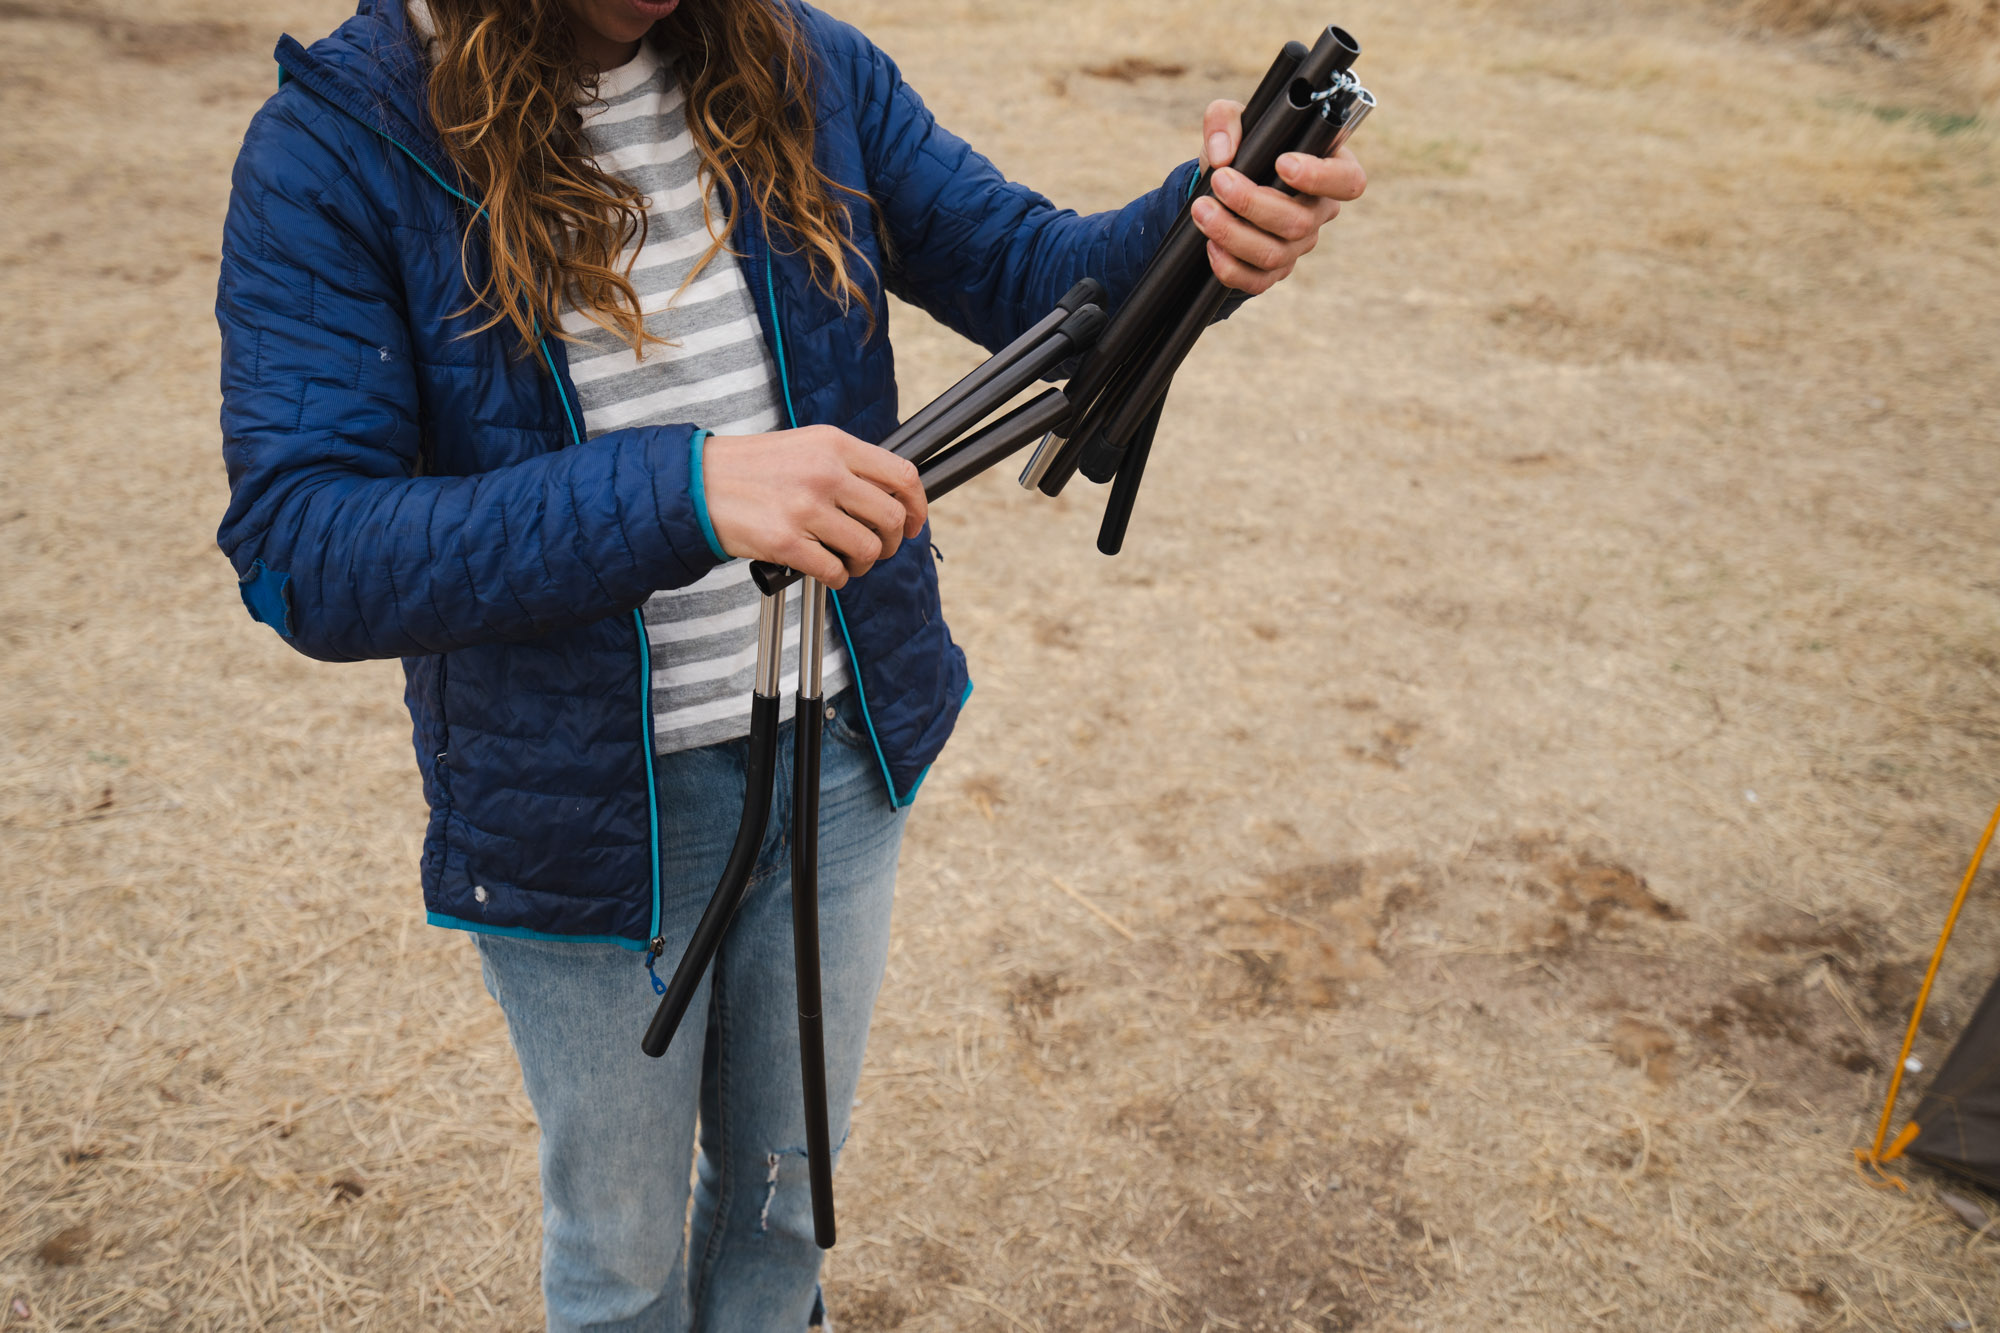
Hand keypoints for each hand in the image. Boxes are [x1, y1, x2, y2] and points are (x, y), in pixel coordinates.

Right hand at [701, 426, 926, 588]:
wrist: (698, 484)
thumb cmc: (754, 468)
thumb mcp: (806, 446)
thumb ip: (848, 465)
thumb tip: (890, 496)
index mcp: (835, 445)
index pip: (902, 475)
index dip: (918, 506)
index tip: (914, 523)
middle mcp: (825, 473)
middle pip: (891, 518)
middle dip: (892, 542)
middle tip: (878, 548)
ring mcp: (807, 508)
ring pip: (868, 549)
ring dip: (864, 564)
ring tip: (848, 561)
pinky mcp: (787, 542)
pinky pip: (836, 571)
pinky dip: (838, 578)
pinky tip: (826, 571)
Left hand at [1189, 99, 1367, 295]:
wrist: (1223, 184)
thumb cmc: (1244, 147)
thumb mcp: (1234, 122)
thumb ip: (1225, 120)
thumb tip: (1223, 155)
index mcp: (1329, 168)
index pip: (1349, 181)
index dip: (1321, 178)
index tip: (1282, 163)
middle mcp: (1320, 210)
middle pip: (1299, 221)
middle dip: (1252, 203)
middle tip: (1219, 181)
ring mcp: (1299, 244)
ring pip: (1274, 253)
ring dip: (1232, 234)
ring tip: (1201, 210)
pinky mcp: (1274, 269)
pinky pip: (1257, 281)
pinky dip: (1230, 267)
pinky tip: (1210, 245)